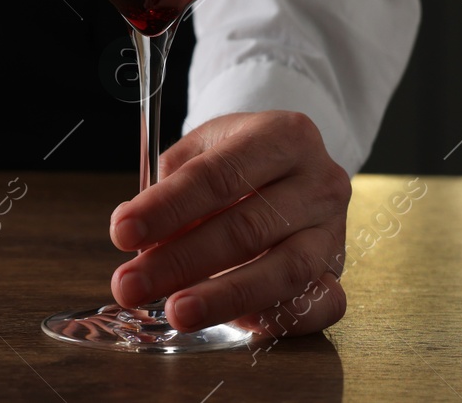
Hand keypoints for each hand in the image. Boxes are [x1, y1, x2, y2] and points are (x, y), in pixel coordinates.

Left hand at [108, 110, 350, 337]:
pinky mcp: (339, 270)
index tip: (122, 233)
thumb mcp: (203, 148)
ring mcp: (334, 228)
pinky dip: (279, 319)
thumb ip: (171, 185)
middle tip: (131, 284)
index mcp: (283, 136)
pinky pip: (320, 303)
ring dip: (224, 298)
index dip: (166, 208)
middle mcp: (318, 181)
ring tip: (175, 312)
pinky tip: (236, 325)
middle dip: (180, 261)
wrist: (292, 165)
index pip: (218, 175)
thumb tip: (139, 238)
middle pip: (246, 227)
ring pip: (284, 270)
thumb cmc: (239, 159)